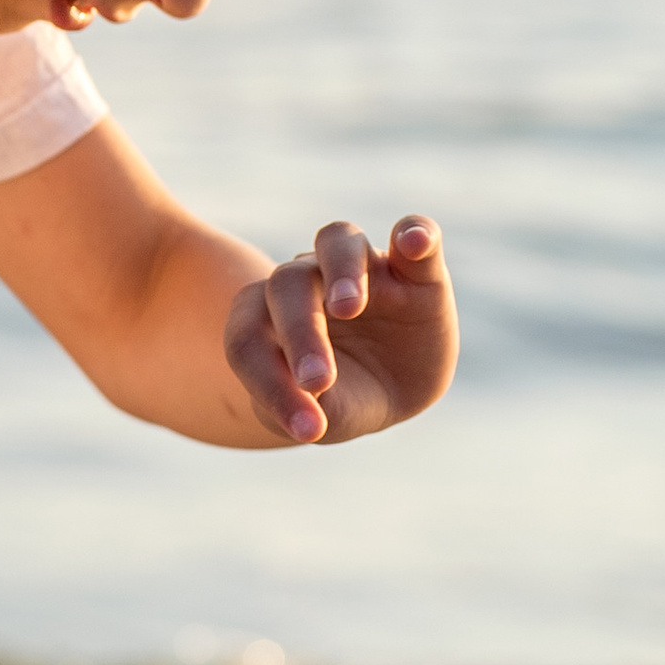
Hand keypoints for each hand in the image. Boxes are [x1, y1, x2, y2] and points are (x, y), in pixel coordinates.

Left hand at [224, 214, 456, 445]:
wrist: (392, 388)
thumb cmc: (340, 399)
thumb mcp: (327, 416)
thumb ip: (314, 407)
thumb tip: (311, 414)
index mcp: (266, 317)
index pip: (249, 337)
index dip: (267, 382)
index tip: (303, 430)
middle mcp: (307, 280)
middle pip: (288, 284)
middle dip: (298, 334)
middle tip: (317, 381)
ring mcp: (362, 268)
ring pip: (337, 242)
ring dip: (340, 270)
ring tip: (349, 306)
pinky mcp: (416, 269)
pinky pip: (415, 236)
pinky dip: (414, 233)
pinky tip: (415, 242)